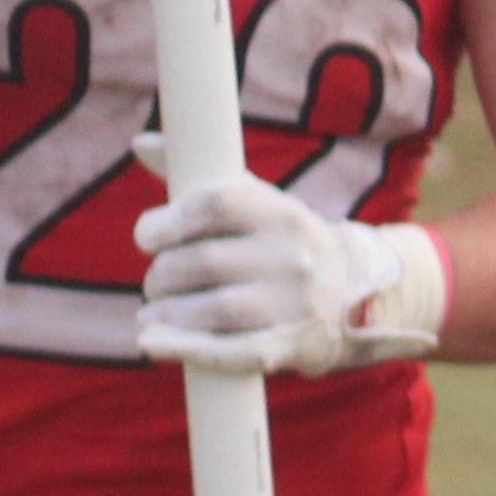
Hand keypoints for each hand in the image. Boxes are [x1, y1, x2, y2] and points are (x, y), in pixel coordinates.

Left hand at [127, 133, 444, 377]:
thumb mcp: (254, 202)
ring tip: (152, 313)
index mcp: (279, 210)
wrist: (354, 294)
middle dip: (162, 274)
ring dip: (168, 314)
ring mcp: (294, 304)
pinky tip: (152, 343)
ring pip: (213, 310)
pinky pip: (231, 353)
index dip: (168, 221)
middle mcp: (292, 255)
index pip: (214, 205)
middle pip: (203, 262)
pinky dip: (186, 349)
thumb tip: (142, 143)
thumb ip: (199, 177)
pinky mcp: (290, 346)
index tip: (147, 237)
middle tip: (155, 282)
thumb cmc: (279, 242)